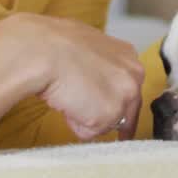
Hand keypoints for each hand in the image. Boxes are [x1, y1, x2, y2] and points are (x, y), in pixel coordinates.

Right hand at [7, 13, 143, 141]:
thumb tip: (92, 79)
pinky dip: (74, 123)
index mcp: (127, 55)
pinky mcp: (109, 115)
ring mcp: (124, 96)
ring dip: (85, 116)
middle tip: (80, 105)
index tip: (110, 112)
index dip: (115, 102)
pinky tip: (66, 102)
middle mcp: (133, 75)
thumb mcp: (87, 45)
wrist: (44, 51)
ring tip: (69, 94)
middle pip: (125, 110)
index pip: (130, 88)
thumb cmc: (55, 44)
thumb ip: (99, 64)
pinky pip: (88, 132)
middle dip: (104, 114)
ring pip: (106, 123)